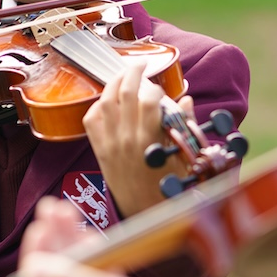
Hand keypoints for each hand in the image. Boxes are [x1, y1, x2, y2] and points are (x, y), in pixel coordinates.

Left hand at [18, 197, 157, 276]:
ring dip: (71, 236)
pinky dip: (92, 249)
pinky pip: (95, 268)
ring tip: (65, 209)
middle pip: (57, 267)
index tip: (40, 224)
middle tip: (52, 206)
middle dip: (55, 235)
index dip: (38, 251)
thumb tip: (31, 267)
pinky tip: (90, 232)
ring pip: (76, 264)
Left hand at [83, 63, 173, 217]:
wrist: (146, 212)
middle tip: (141, 64)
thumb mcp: (184, 156)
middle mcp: (127, 139)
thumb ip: (184, 126)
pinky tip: (109, 101)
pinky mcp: (100, 151)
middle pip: (125, 92)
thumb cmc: (169, 185)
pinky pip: (91, 120)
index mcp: (150, 140)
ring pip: (105, 101)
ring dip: (114, 83)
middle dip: (133, 72)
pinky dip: (98, 105)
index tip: (160, 87)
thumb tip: (184, 101)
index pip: (149, 100)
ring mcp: (110, 144)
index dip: (155, 87)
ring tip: (124, 75)